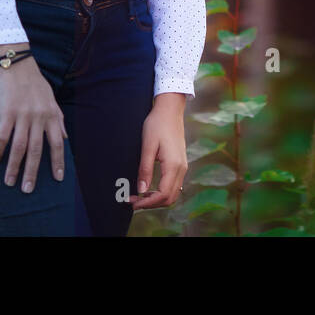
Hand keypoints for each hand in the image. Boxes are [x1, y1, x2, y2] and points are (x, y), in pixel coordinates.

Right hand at [0, 43, 65, 192]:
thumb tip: (66, 137)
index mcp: (51, 114)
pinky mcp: (6, 111)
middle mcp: (39, 117)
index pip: (57, 143)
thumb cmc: (35, 82)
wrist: (17, 63)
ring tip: (9, 182)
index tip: (59, 178)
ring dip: (14, 166)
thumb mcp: (51, 98)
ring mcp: (22, 114)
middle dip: (33, 172)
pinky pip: (2, 135)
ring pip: (19, 146)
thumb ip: (58, 118)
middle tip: (28, 190)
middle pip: (37, 150)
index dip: (59, 161)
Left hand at [130, 93, 187, 209]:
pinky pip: (173, 185)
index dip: (147, 203)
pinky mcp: (180, 164)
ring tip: (139, 196)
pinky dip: (162, 191)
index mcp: (174, 165)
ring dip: (157, 199)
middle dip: (151, 204)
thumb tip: (141, 191)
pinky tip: (149, 188)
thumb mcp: (148, 146)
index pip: (162, 194)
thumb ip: (145, 169)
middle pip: (169, 198)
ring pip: (173, 193)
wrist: (170, 110)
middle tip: (133, 201)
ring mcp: (182, 167)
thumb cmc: (157, 125)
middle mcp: (181, 169)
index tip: (132, 202)